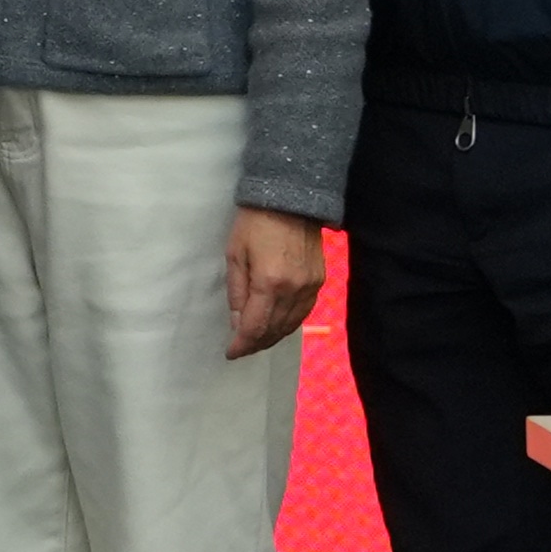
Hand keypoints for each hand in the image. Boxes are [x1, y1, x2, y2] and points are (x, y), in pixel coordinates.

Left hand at [224, 205, 328, 357]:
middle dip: (256, 343)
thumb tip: (237, 323)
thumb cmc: (254, 223)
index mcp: (269, 283)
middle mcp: (294, 290)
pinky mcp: (319, 280)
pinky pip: (303, 312)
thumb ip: (236, 292)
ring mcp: (310, 286)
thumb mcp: (235, 255)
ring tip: (256, 341)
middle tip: (241, 348)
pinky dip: (289, 323)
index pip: (255, 326)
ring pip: (291, 325)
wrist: (290, 198)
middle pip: (275, 330)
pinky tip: (278, 325)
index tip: (230, 353)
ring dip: (273, 337)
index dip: (242, 344)